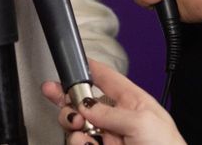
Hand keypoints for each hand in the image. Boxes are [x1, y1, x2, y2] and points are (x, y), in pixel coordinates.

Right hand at [42, 59, 185, 144]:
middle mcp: (117, 117)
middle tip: (59, 98)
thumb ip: (111, 113)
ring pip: (78, 125)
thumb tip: (86, 105)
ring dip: (72, 124)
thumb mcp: (142, 122)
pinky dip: (77, 142)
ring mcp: (108, 136)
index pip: (106, 78)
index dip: (89, 69)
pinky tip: (84, 143)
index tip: (70, 65)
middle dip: (68, 99)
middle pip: (85, 102)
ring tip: (78, 128)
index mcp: (132, 101)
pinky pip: (80, 143)